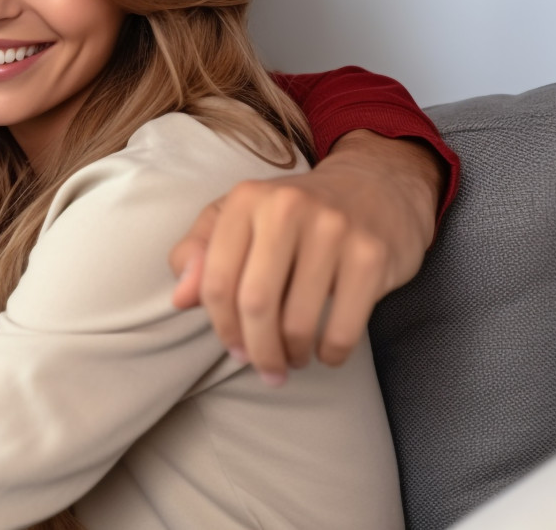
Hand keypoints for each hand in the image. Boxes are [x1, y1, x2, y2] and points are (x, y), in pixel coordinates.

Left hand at [169, 130, 444, 383]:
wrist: (375, 185)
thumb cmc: (293, 213)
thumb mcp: (238, 218)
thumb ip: (200, 253)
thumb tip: (180, 299)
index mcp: (246, 200)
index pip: (216, 281)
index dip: (221, 326)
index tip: (233, 348)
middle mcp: (287, 207)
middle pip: (256, 304)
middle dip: (257, 350)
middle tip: (266, 369)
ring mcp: (334, 228)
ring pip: (298, 321)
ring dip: (293, 355)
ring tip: (294, 358)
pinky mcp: (371, 254)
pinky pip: (343, 327)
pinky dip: (331, 354)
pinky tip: (326, 353)